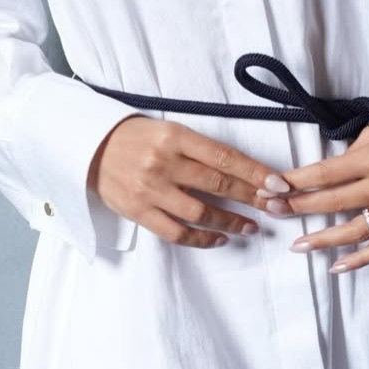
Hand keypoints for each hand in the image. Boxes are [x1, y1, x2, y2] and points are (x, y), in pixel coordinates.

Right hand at [88, 115, 290, 248]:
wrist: (89, 147)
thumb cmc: (135, 137)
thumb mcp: (168, 129)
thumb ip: (198, 148)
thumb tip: (240, 169)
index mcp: (175, 136)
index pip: (225, 157)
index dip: (255, 172)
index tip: (278, 184)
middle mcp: (164, 162)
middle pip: (218, 183)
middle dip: (252, 197)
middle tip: (275, 206)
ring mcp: (151, 189)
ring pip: (201, 212)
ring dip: (231, 221)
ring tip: (250, 226)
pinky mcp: (139, 211)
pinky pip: (176, 232)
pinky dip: (201, 238)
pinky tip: (218, 239)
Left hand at [253, 106, 368, 272]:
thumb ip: (351, 156)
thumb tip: (325, 176)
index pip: (325, 174)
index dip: (296, 183)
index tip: (273, 187)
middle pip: (334, 203)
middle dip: (299, 208)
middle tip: (273, 211)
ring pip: (355, 232)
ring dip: (323, 240)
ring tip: (298, 245)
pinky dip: (360, 260)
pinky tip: (337, 266)